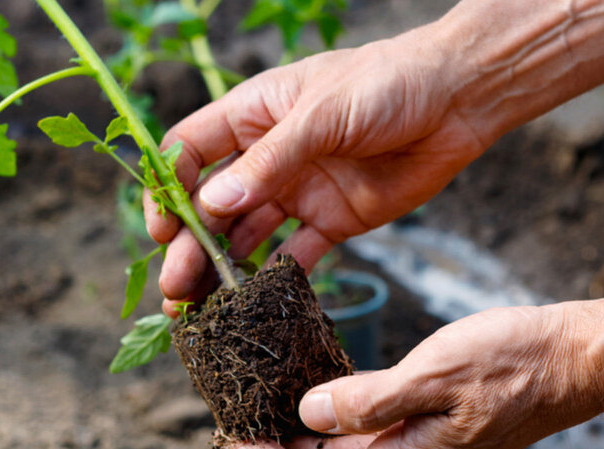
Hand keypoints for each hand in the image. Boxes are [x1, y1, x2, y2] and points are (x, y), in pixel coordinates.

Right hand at [145, 28, 485, 311]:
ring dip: (222, 267)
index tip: (162, 228)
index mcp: (253, 115)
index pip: (190, 152)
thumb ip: (269, 160)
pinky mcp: (332, 220)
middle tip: (175, 286)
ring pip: (246, 234)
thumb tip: (211, 204)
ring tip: (202, 305)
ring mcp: (298, 190)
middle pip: (212, 204)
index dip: (168, 188)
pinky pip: (297, 253)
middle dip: (189, 244)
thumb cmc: (387, 82)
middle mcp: (268, 156)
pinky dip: (277, 277)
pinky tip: (258, 300)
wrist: (459, 100)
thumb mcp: (322, 113)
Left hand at [235, 301, 603, 448]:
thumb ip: (372, 401)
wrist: (566, 355)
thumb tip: (312, 414)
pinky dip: (334, 414)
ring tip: (263, 408)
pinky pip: (367, 426)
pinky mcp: (422, 421)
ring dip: (302, 431)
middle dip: (280, 442)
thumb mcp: (437, 375)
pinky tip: (316, 395)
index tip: (237, 437)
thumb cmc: (512, 362)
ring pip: (343, 444)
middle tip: (239, 423)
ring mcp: (415, 440)